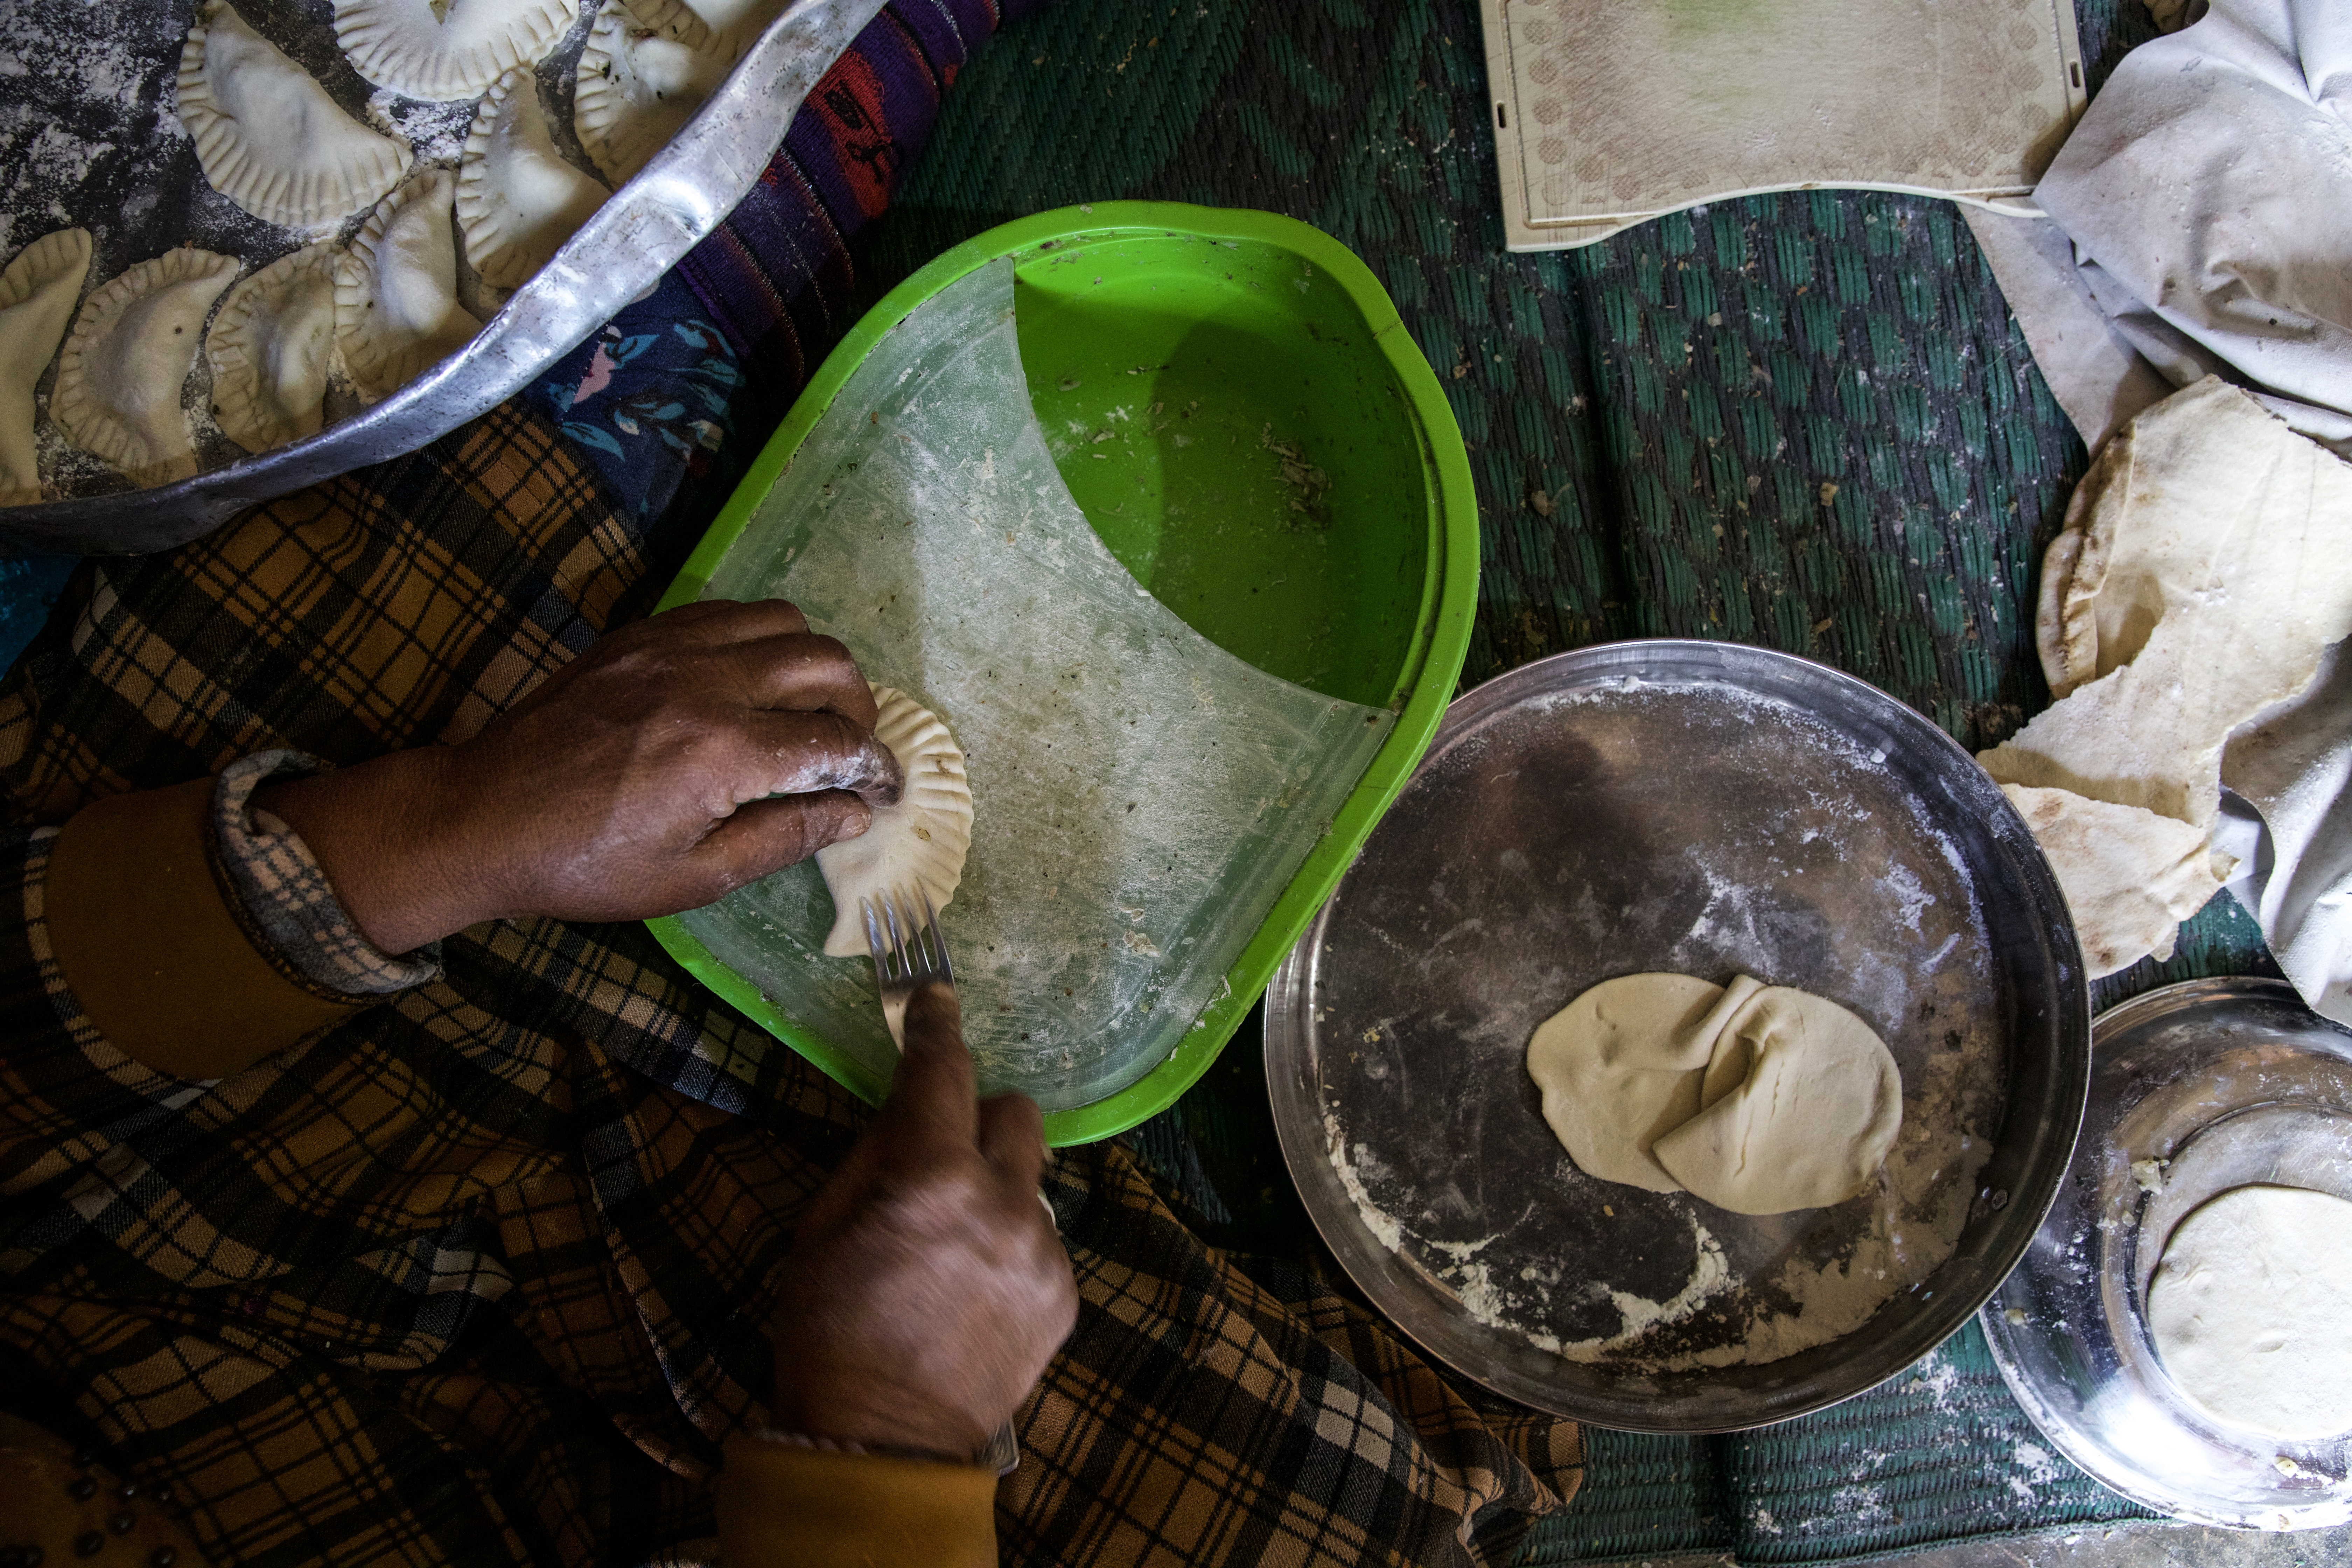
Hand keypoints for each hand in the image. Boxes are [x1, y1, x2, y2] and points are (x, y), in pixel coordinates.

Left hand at [256, 599, 904, 952]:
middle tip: (848, 749)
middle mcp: (708, 683)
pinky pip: (727, 611)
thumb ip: (784, 837)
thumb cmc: (590, 864)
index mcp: (725, 753)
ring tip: (804, 707)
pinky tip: (748, 680)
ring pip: (785, 621)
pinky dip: (759, 639)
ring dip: (814, 663)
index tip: (882, 791)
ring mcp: (671, 648)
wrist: (484, 816)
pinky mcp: (640, 634)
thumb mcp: (695, 875)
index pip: (837, 742)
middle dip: (858, 708)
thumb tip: (855, 812)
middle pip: (827, 664)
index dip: (874, 768)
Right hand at [768, 985, 1077, 1462]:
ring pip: (1031, 1180)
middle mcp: (1001, 1203)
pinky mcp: (1064, 1294)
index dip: (938, 1028)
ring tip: (952, 1249)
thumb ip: (876, 1151)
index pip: (944, 1072)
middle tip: (944, 1152)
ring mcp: (1041, 1250)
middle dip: (980, 1118)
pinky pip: (1040, 1239)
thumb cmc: (830, 1329)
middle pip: (1016, 1112)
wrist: (880, 1443)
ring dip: (995, 1191)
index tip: (938, 1000)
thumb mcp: (823, 1226)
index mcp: (931, 1178)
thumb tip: (909, 1099)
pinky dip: (1009, 1247)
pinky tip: (972, 1292)